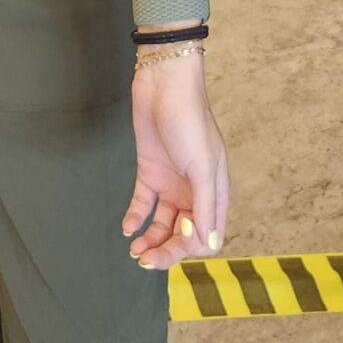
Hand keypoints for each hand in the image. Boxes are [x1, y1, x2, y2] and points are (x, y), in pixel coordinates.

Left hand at [121, 48, 227, 268]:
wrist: (163, 83)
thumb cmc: (189, 119)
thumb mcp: (202, 164)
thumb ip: (205, 206)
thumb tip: (210, 244)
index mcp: (214, 190)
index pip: (207, 234)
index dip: (190, 244)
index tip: (176, 234)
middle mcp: (193, 191)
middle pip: (182, 233)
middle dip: (166, 250)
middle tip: (145, 259)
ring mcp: (171, 182)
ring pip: (162, 224)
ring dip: (150, 239)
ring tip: (135, 249)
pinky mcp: (149, 172)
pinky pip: (143, 204)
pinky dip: (135, 218)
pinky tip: (128, 227)